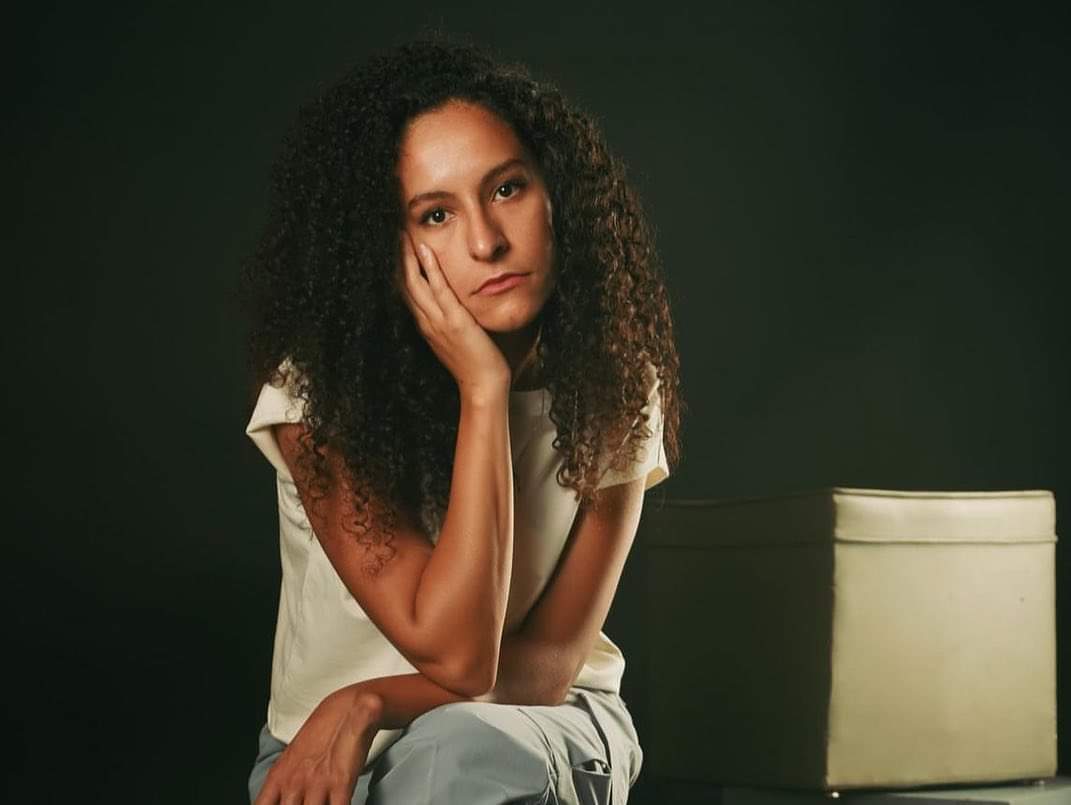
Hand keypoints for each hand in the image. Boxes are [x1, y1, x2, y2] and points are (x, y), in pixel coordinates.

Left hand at [254, 685, 382, 804]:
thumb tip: (282, 798)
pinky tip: (340, 802)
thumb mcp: (292, 756)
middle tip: (308, 802)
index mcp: (278, 776)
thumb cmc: (322, 732)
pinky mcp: (341, 783)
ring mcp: (316, 784)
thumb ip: (283, 782)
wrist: (349, 708)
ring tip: (324, 801)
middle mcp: (293, 782)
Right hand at [396, 230, 510, 396]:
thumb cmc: (476, 364)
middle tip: (394, 232)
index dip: (400, 268)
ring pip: (416, 283)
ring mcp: (438, 322)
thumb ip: (451, 322)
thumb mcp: (457, 339)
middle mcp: (426, 322)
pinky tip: (425, 250)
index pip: (407, 291)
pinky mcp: (454, 322)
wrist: (483, 386)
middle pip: (405, 283)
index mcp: (426, 325)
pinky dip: (430, 270)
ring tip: (403, 234)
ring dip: (408, 257)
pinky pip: (439, 291)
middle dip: (398, 257)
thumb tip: (454, 308)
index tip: (398, 247)